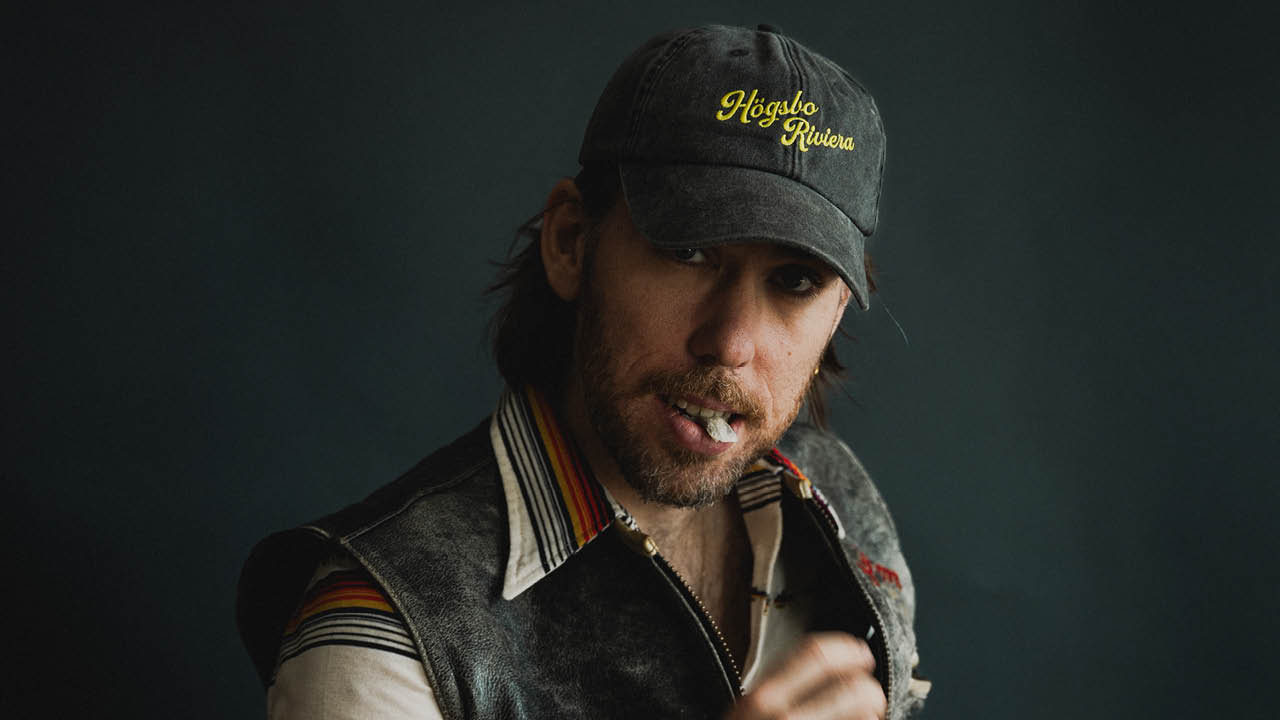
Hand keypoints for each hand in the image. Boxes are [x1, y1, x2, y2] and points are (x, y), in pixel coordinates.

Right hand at [724, 632, 885, 719]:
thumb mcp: (750, 709)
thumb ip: (781, 686)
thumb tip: (834, 664)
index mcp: (762, 698)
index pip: (816, 654)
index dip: (847, 649)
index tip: (860, 654)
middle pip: (853, 689)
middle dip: (871, 689)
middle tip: (870, 694)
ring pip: (865, 719)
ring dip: (871, 717)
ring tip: (863, 719)